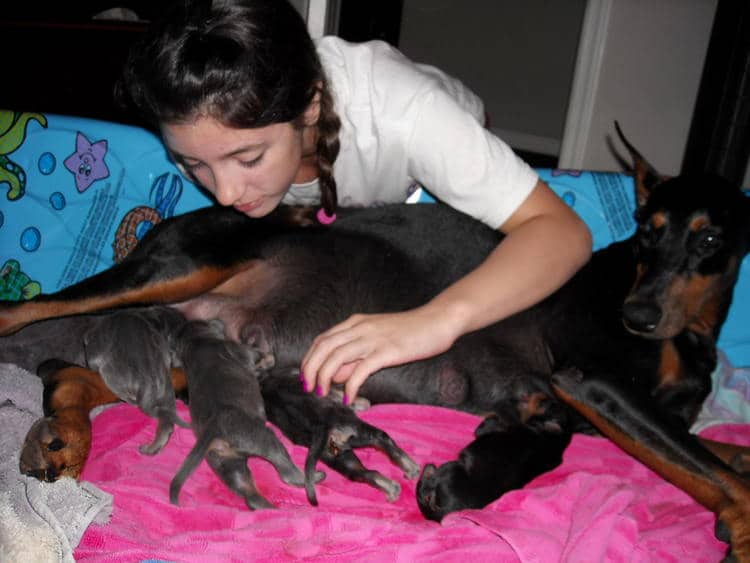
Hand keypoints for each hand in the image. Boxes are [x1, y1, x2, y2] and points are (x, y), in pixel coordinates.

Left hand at [300, 306, 458, 403]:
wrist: (437, 321)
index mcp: (355, 322)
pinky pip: (361, 369)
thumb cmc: (410, 331)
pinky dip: (350, 385)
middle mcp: (360, 328)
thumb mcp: (377, 338)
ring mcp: (373, 338)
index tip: (306, 377)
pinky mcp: (387, 351)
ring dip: (324, 377)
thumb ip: (356, 355)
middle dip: (310, 369)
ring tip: (322, 394)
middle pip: (323, 347)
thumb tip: (336, 375)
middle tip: (308, 388)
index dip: (309, 359)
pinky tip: (349, 398)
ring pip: (336, 357)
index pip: (322, 340)